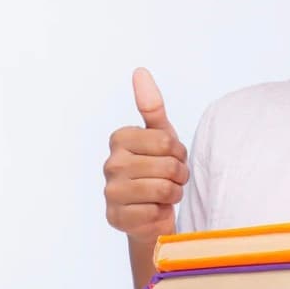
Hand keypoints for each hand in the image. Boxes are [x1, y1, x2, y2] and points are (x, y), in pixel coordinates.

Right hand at [103, 67, 190, 246]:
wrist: (151, 214)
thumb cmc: (158, 171)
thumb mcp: (160, 136)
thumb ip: (151, 105)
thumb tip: (140, 71)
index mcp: (119, 138)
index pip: (167, 141)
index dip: (179, 152)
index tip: (172, 158)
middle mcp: (110, 163)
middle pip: (167, 165)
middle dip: (179, 175)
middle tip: (171, 180)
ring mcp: (111, 192)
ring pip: (163, 188)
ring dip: (173, 193)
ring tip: (165, 194)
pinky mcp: (116, 217)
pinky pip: (155, 211)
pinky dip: (161, 213)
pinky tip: (153, 211)